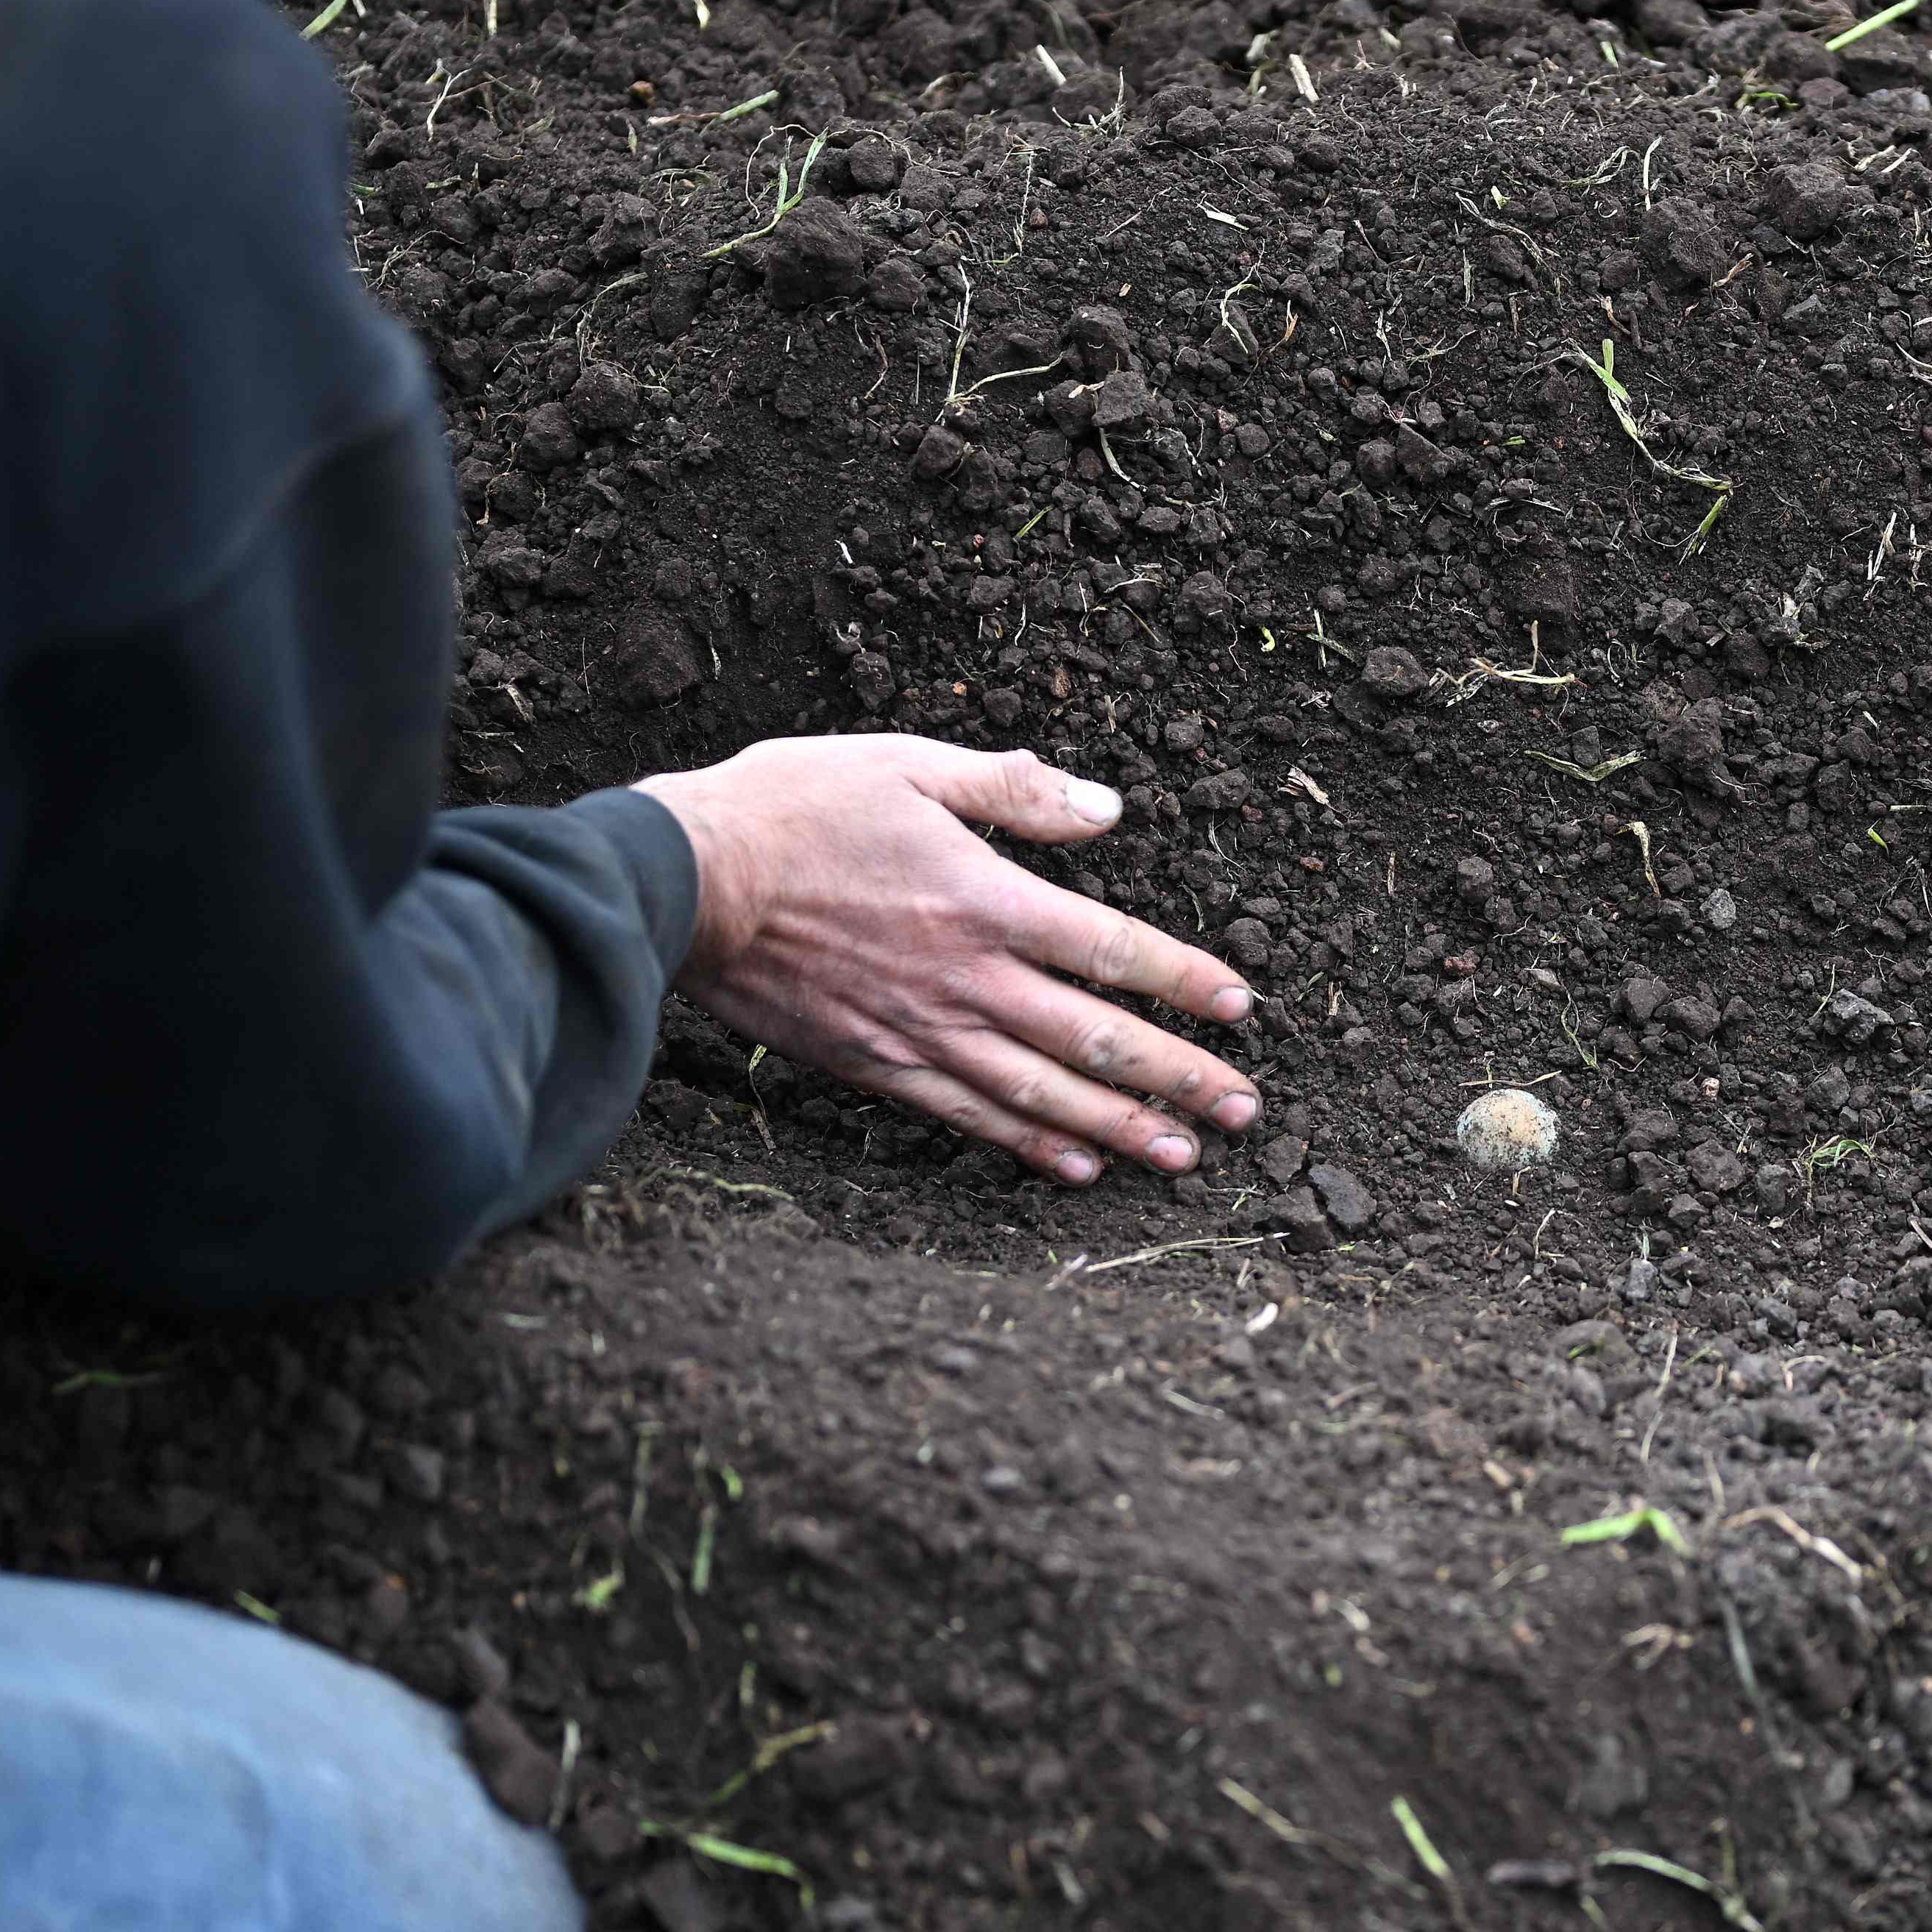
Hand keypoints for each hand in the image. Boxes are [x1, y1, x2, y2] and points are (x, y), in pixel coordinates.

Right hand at [634, 735, 1258, 1184]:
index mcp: (985, 900)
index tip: (1240, 1008)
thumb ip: (1012, 787)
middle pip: (1095, 1041)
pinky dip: (1029, 1146)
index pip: (1113, 949)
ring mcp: (924, 1032)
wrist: (687, 881)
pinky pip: (970, 1117)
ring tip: (1184, 1154)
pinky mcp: (879, 1066)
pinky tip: (1077, 1168)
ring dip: (1121, 1128)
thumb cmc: (794, 808)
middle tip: (1245, 1111)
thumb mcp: (908, 763)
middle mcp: (968, 980)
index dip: (1184, 982)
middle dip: (1178, 1078)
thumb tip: (1107, 809)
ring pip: (1043, 1096)